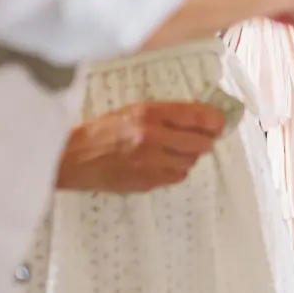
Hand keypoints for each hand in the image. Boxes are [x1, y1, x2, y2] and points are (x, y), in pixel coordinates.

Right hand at [56, 101, 225, 192]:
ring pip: (190, 162)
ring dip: (189, 157)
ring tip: (175, 151)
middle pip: (200, 143)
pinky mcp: (146, 182)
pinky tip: (164, 164)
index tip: (220, 123)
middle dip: (205, 141)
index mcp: (150, 113)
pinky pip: (176, 177)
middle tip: (202, 139)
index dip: (215, 120)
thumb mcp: (134, 110)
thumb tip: (202, 118)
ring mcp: (150, 162)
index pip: (197, 115)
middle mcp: (153, 137)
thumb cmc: (104, 129)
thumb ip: (167, 113)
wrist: (73, 157)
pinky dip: (176, 171)